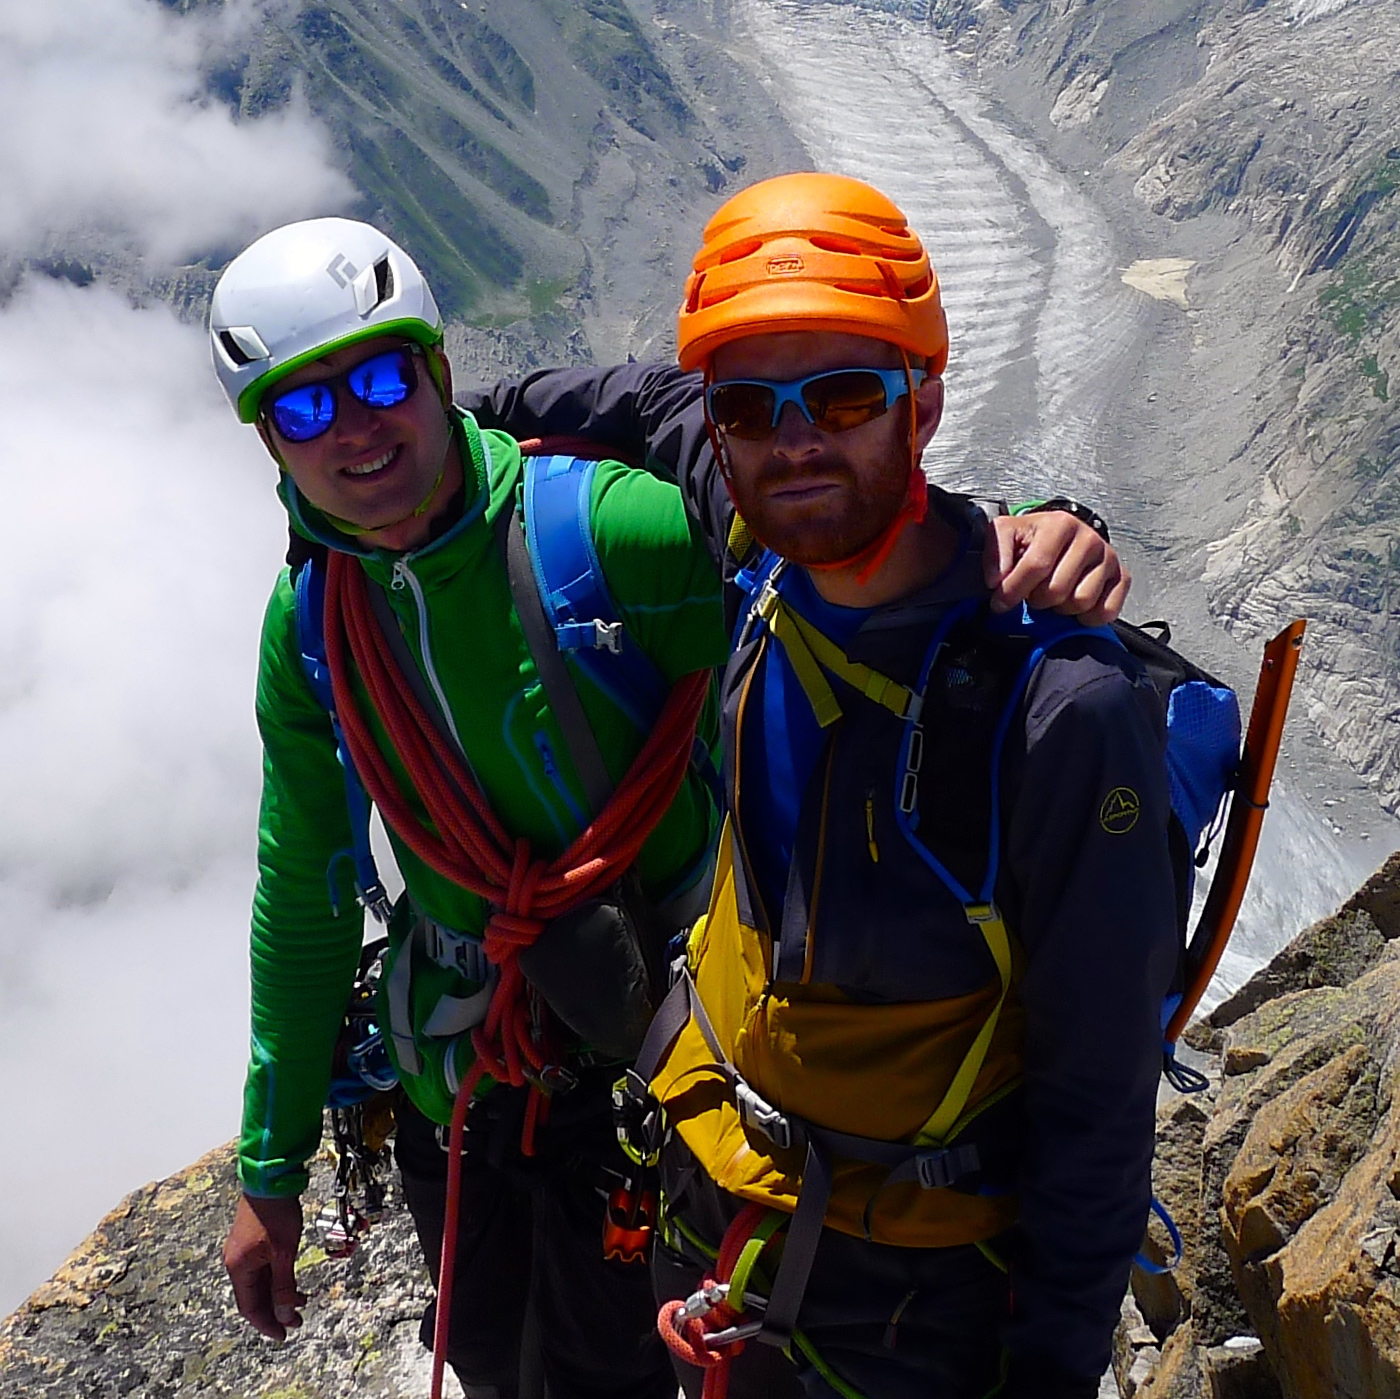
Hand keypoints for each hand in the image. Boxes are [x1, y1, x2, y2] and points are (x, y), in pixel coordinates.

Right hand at [223, 1193, 308, 1339]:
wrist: (270, 1180)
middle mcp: (236, 1262)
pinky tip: (292, 1280)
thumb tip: (283, 1314)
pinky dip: (277, 1279)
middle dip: (276, 1310)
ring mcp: (243, 1251)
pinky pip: (263, 1269)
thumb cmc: (276, 1215)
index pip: (250, 1307)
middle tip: (297, 1320)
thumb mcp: (283, 1253)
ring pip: (260, 1283)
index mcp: (239, 1268)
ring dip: (279, 1294)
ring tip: (301, 1301)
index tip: (283, 1335)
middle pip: (255, 1296)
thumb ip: (283, 1286)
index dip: (266, 1323)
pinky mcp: (252, 1241)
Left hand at [984, 511, 1128, 626]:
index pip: (1036, 566)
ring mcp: (1108, 558)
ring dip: (1061, 607)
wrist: (1061, 537)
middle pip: (1057, 590)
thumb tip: (997, 581)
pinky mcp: (1122, 577)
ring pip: (1081, 602)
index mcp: (1060, 524)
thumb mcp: (1005, 536)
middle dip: (1037, 599)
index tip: (999, 603)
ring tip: (1054, 594)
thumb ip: (995, 554)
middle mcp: (1089, 538)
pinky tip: (1073, 604)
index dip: (1012, 590)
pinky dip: (1087, 616)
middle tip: (1033, 592)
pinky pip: (1105, 611)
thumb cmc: (1031, 540)